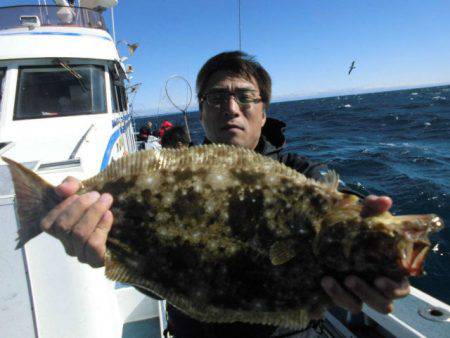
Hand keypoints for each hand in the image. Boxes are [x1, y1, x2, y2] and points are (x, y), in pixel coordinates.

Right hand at [40, 177, 112, 267]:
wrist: (126, 227)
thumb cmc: (98, 208)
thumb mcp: (81, 191)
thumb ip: (69, 184)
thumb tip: (63, 189)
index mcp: (58, 231)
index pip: (48, 223)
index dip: (62, 206)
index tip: (79, 193)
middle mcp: (66, 245)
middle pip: (63, 227)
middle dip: (80, 206)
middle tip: (97, 195)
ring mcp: (81, 254)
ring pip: (79, 234)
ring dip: (93, 213)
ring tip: (106, 200)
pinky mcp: (95, 260)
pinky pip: (93, 245)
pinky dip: (101, 227)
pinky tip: (109, 215)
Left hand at [321, 195, 409, 313]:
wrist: (331, 229)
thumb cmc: (357, 226)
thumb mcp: (364, 215)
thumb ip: (374, 208)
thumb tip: (384, 200)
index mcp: (389, 272)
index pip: (401, 289)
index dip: (393, 289)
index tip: (379, 279)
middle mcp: (374, 287)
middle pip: (380, 304)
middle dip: (366, 293)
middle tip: (350, 278)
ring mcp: (355, 293)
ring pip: (356, 306)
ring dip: (342, 297)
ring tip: (327, 279)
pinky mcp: (336, 294)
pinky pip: (332, 306)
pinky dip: (324, 305)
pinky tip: (317, 295)